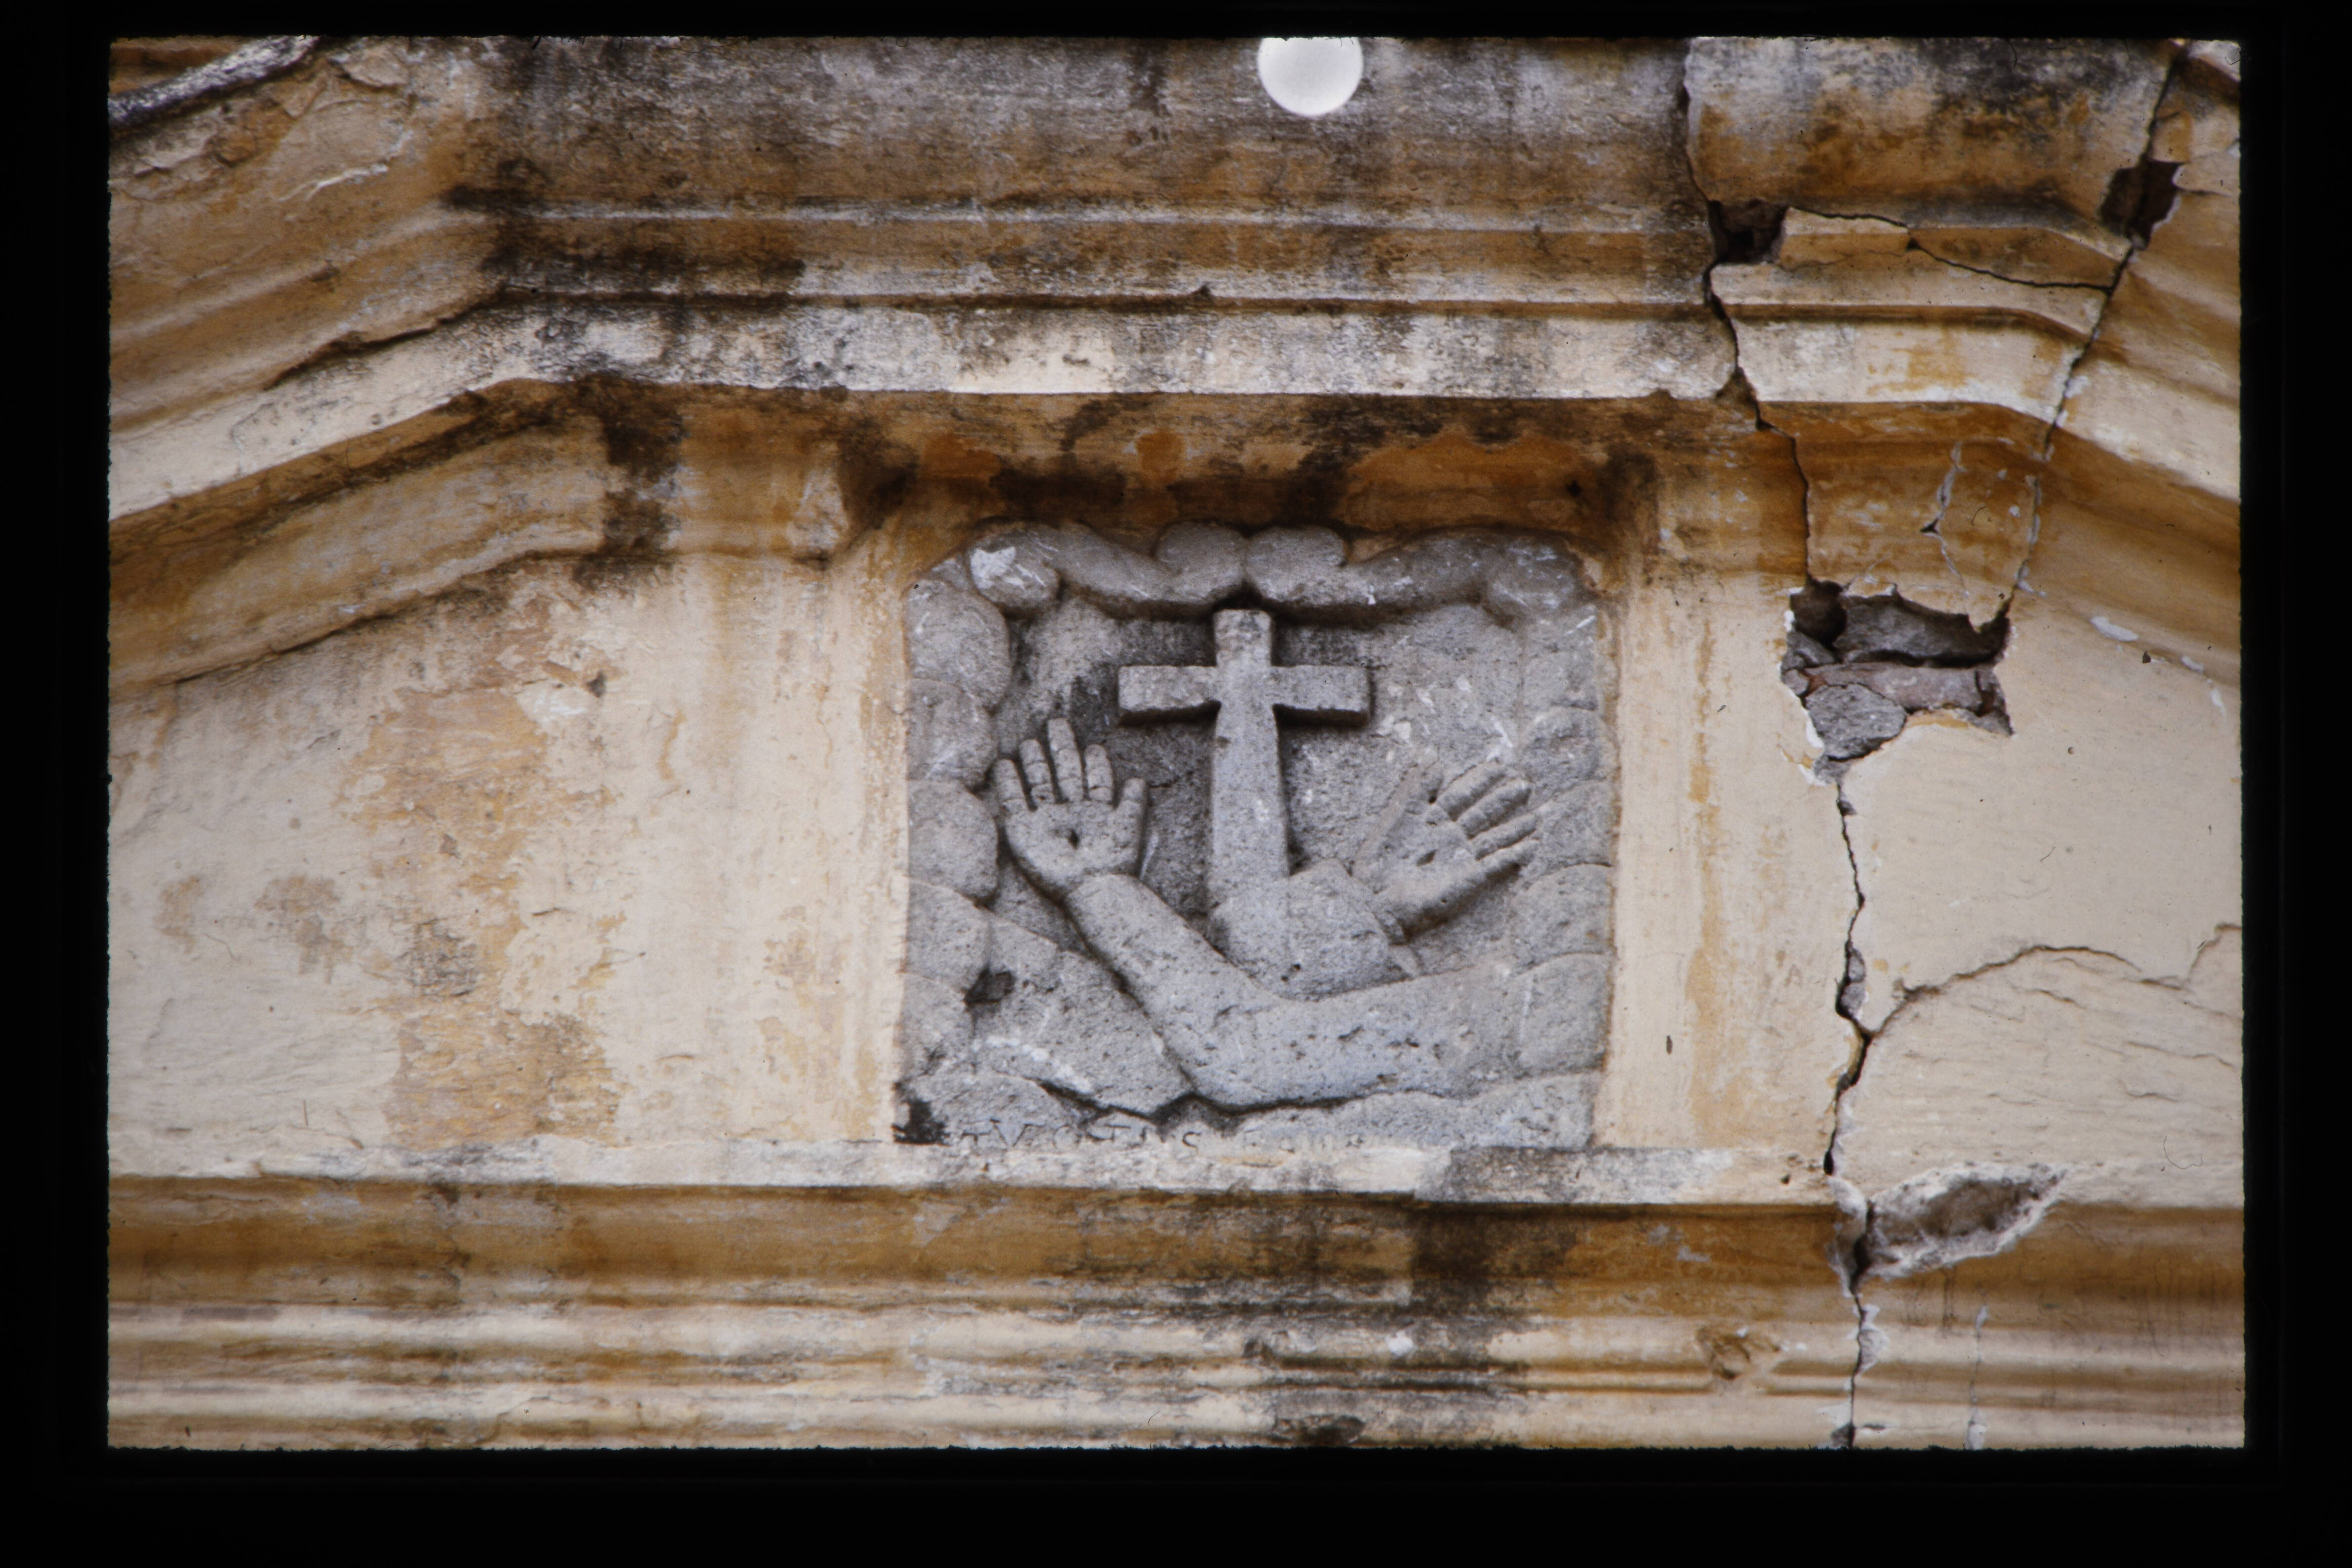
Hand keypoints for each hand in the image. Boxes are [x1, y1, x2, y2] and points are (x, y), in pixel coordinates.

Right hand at [992, 717, 1147, 897]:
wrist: (1090, 888)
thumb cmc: (1111, 862)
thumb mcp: (1127, 829)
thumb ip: (1132, 804)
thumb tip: (1137, 779)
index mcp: (1095, 811)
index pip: (1094, 780)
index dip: (1095, 764)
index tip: (1094, 747)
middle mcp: (1070, 812)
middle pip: (1064, 774)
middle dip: (1061, 749)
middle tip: (1057, 723)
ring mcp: (1046, 821)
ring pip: (1040, 784)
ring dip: (1035, 762)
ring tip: (1030, 741)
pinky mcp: (1023, 832)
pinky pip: (1013, 803)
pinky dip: (1008, 784)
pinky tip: (1004, 764)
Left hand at [1350, 760, 1538, 936]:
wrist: (1381, 898)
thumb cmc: (1383, 859)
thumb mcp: (1399, 818)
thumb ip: (1417, 789)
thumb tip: (1435, 758)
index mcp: (1432, 821)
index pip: (1460, 795)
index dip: (1478, 780)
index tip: (1498, 765)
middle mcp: (1451, 837)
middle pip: (1481, 813)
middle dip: (1502, 799)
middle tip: (1524, 783)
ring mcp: (1462, 857)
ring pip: (1493, 837)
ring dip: (1514, 828)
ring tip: (1534, 817)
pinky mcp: (1470, 877)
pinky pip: (1497, 863)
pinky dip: (1515, 854)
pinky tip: (1532, 845)